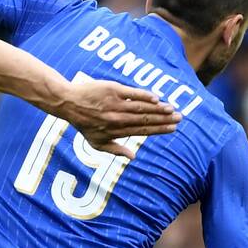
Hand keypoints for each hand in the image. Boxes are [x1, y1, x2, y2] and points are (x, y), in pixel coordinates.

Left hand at [57, 80, 180, 155]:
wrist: (69, 103)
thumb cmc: (83, 124)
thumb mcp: (96, 142)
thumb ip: (115, 150)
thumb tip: (133, 157)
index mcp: (116, 131)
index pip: (143, 131)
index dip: (159, 130)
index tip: (173, 129)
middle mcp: (118, 118)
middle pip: (146, 119)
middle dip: (164, 119)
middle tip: (179, 118)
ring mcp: (115, 104)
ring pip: (142, 107)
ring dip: (159, 108)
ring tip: (172, 109)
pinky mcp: (113, 90)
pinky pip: (132, 93)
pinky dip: (144, 95)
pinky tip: (156, 98)